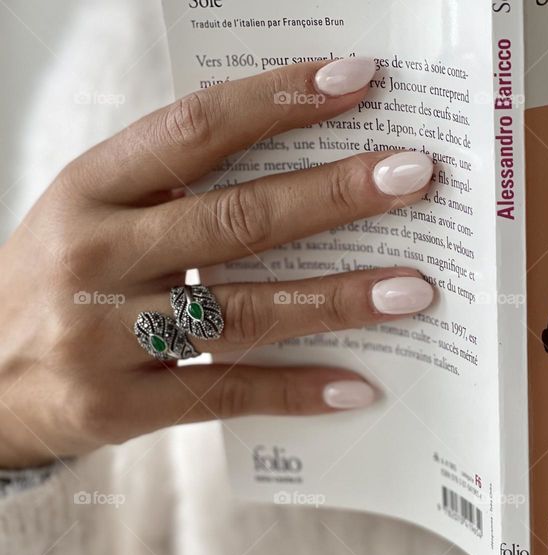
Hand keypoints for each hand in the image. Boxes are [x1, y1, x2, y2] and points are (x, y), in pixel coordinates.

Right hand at [0, 59, 435, 468]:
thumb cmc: (58, 278)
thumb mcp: (93, 212)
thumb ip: (174, 186)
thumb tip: (303, 155)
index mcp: (90, 188)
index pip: (194, 129)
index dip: (278, 100)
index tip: (356, 80)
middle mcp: (95, 255)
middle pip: (236, 218)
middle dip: (334, 194)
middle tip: (414, 177)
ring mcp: (103, 335)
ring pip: (242, 310)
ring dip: (338, 299)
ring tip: (414, 288)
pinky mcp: (118, 406)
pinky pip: (224, 394)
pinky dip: (296, 390)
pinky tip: (361, 386)